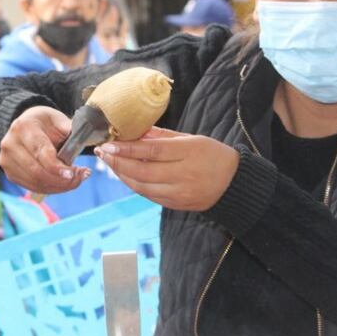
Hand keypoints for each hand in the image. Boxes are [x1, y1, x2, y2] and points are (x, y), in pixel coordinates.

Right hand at [0, 106, 90, 193]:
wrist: (26, 126)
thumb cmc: (44, 123)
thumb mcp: (57, 118)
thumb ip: (67, 128)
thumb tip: (79, 140)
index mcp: (22, 127)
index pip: (39, 152)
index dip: (56, 167)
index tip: (72, 173)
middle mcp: (10, 144)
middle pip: (37, 172)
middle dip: (61, 180)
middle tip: (79, 177)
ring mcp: (7, 161)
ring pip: (35, 183)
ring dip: (58, 186)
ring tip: (75, 180)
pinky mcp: (10, 173)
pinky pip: (33, 187)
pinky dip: (51, 188)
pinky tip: (63, 183)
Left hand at [94, 127, 238, 211]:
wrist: (234, 185)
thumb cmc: (213, 155)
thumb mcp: (192, 138)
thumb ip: (163, 136)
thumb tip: (137, 131)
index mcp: (188, 153)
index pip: (152, 151)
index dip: (127, 148)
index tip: (108, 143)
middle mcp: (183, 175)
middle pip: (142, 171)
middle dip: (117, 162)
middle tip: (102, 152)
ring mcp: (178, 192)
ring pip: (141, 186)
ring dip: (121, 174)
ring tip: (109, 161)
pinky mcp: (175, 204)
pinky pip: (148, 195)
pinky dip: (133, 184)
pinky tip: (124, 174)